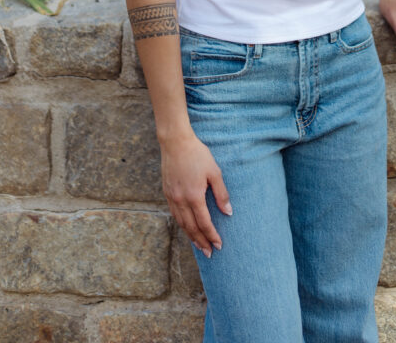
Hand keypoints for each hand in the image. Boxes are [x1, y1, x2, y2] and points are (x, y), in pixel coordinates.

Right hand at [160, 132, 231, 257]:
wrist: (175, 142)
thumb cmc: (198, 154)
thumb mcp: (214, 172)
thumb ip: (221, 194)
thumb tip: (228, 212)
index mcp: (194, 196)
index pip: (204, 223)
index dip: (212, 236)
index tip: (219, 245)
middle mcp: (181, 200)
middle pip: (192, 228)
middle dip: (201, 242)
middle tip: (209, 253)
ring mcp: (172, 197)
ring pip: (181, 223)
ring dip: (191, 236)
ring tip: (199, 246)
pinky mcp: (167, 192)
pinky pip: (174, 214)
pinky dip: (182, 225)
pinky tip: (187, 228)